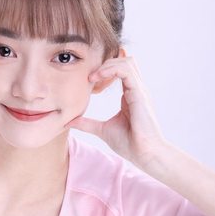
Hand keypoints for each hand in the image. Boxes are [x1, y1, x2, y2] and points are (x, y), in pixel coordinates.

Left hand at [64, 52, 167, 167]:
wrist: (144, 154)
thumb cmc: (129, 144)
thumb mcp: (102, 130)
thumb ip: (87, 124)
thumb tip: (70, 122)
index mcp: (129, 95)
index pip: (121, 70)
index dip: (105, 69)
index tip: (88, 80)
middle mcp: (136, 90)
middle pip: (125, 61)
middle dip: (106, 62)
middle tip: (90, 76)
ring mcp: (139, 90)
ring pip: (127, 61)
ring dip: (107, 64)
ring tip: (93, 76)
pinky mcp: (139, 94)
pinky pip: (127, 71)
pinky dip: (112, 69)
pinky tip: (98, 78)